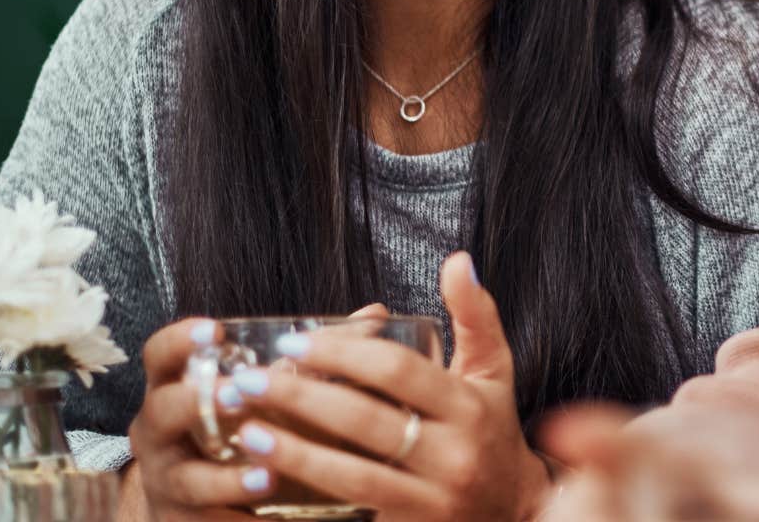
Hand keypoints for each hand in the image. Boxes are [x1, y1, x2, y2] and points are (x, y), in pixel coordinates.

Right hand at [123, 303, 393, 519]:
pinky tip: (270, 508)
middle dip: (198, 402)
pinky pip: (205, 518)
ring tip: (268, 471)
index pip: (161, 355)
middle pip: (163, 410)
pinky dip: (239, 515)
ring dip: (226, 476)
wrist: (209, 500)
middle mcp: (162, 430)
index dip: (181, 339)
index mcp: (180, 387)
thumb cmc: (244, 428)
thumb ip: (317, 353)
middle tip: (239, 394)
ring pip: (187, 476)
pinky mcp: (182, 518)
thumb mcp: (270, 389)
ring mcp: (169, 478)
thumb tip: (375, 314)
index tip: (215, 329)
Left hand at [222, 252, 547, 520]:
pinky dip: (308, 491)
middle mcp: (453, 455)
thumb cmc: (492, 430)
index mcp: (469, 407)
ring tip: (247, 430)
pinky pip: (352, 507)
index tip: (296, 342)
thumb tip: (458, 261)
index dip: (344, 354)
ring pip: (352, 474)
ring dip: (294, 452)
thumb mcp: (494, 371)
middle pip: (367, 421)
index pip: (399, 371)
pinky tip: (270, 476)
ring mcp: (430, 499)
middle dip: (304, 399)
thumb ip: (476, 315)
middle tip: (253, 381)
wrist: (510, 511)